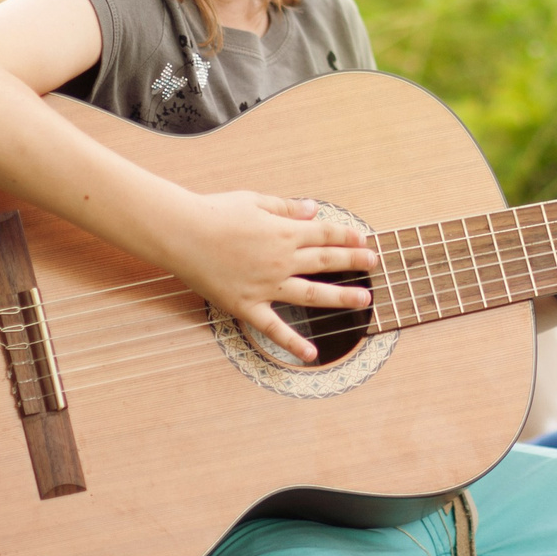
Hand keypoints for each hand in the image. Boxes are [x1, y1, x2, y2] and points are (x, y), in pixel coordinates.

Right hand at [160, 191, 377, 363]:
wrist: (181, 233)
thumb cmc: (214, 212)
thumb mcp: (255, 201)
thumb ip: (286, 208)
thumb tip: (313, 210)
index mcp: (284, 232)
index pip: (325, 233)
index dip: (347, 235)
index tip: (363, 238)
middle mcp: (281, 260)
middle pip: (326, 260)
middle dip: (354, 261)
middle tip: (375, 264)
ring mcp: (266, 285)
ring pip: (312, 293)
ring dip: (341, 297)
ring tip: (365, 301)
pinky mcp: (247, 305)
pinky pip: (274, 327)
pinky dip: (293, 343)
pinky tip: (311, 354)